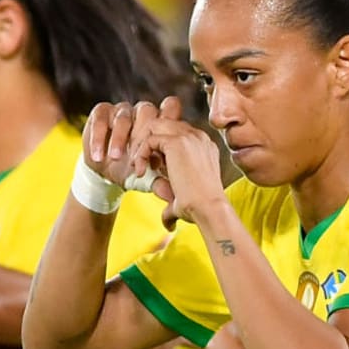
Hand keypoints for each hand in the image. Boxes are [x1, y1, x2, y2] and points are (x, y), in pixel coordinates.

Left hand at [129, 97, 224, 226]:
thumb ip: (175, 201)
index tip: (153, 169)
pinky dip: (141, 153)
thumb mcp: (185, 197)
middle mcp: (199, 137)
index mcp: (204, 145)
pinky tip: (141, 172)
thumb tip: (168, 224)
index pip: (175, 132)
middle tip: (142, 164)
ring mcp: (190, 137)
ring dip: (142, 145)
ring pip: (155, 126)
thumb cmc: (200, 209)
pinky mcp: (178, 142)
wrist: (208, 208)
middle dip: (147, 142)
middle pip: (164, 124)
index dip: (159, 148)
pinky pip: (150, 138)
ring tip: (139, 168)